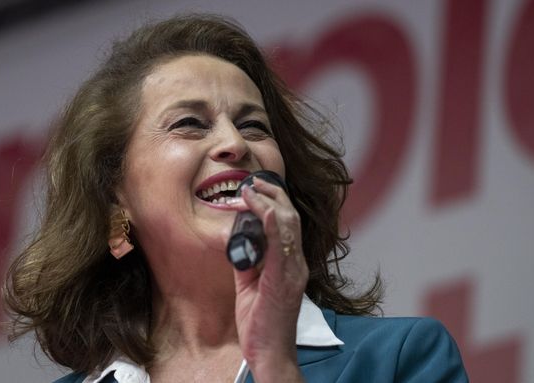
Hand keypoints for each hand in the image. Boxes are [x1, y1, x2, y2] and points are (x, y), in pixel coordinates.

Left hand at [227, 177, 307, 382]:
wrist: (269, 353)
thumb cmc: (261, 323)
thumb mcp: (249, 286)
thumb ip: (247, 262)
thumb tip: (237, 241)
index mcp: (291, 264)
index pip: (290, 224)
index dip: (276, 201)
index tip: (258, 188)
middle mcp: (297, 265)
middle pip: (292, 218)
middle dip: (274, 194)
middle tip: (255, 181)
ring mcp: (292, 272)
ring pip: (288, 227)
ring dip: (269, 203)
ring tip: (252, 189)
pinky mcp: (282, 281)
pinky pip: (280, 248)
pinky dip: (274, 226)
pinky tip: (266, 211)